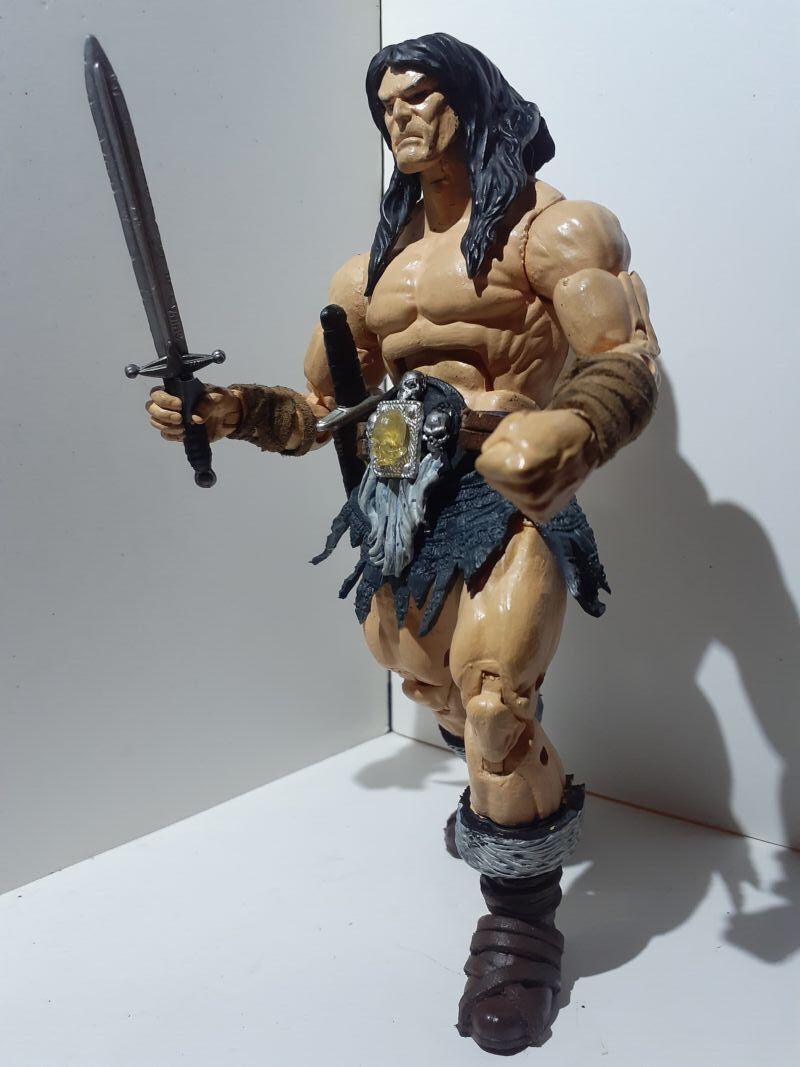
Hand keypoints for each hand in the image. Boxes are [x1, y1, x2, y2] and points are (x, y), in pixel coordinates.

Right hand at [145, 385, 242, 443]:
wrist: (231, 416)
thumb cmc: (221, 400)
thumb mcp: (217, 396)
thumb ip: (206, 404)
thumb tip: (195, 419)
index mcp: (177, 391)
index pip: (157, 393)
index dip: (163, 400)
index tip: (179, 405)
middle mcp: (171, 404)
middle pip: (151, 408)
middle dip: (163, 414)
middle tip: (180, 418)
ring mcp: (173, 418)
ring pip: (156, 422)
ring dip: (166, 426)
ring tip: (183, 428)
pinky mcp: (179, 431)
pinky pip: (166, 435)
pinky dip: (172, 436)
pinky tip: (183, 434)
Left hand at [475, 409, 597, 522]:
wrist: (583, 440)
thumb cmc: (548, 428)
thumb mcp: (513, 423)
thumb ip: (492, 445)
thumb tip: (486, 463)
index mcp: (519, 469)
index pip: (483, 466)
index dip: (495, 454)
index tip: (512, 447)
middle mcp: (529, 492)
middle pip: (493, 481)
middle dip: (503, 469)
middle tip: (525, 457)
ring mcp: (537, 505)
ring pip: (506, 493)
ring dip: (514, 481)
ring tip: (534, 467)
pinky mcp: (544, 514)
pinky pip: (521, 504)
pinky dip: (526, 493)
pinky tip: (539, 481)